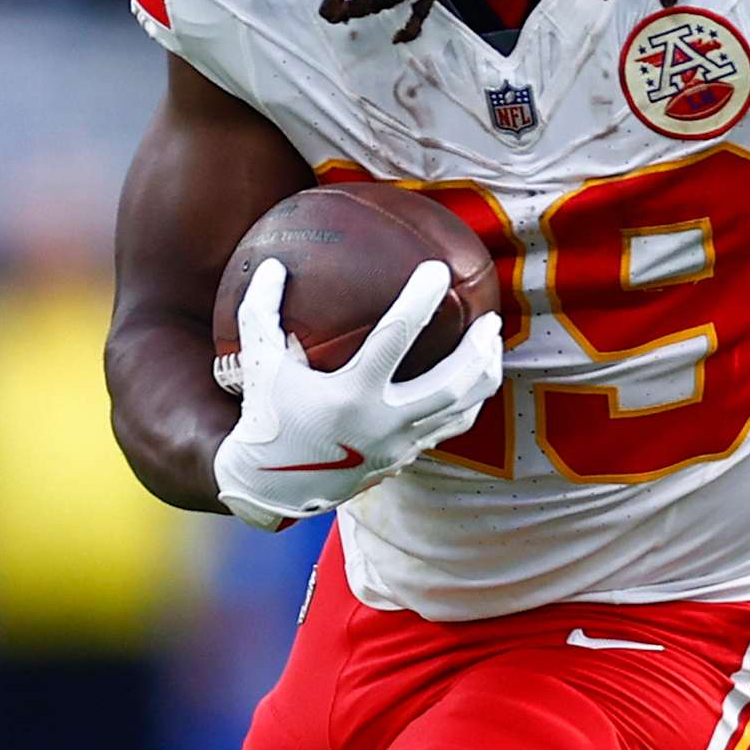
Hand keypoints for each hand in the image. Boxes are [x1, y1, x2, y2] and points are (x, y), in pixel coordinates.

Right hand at [213, 257, 503, 529]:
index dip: (420, 301)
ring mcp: (398, 446)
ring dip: (483, 376)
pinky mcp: (404, 459)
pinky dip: (466, 401)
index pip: (396, 339)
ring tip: (492, 345)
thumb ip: (261, 311)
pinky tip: (469, 378)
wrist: (271, 486)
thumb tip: (274, 264)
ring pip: (460, 411)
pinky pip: (449, 428)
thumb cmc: (266, 415)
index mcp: (350, 395)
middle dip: (478, 350)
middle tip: (492, 319)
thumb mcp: (258, 363)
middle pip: (450, 385)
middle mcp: (382, 423)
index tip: (438, 270)